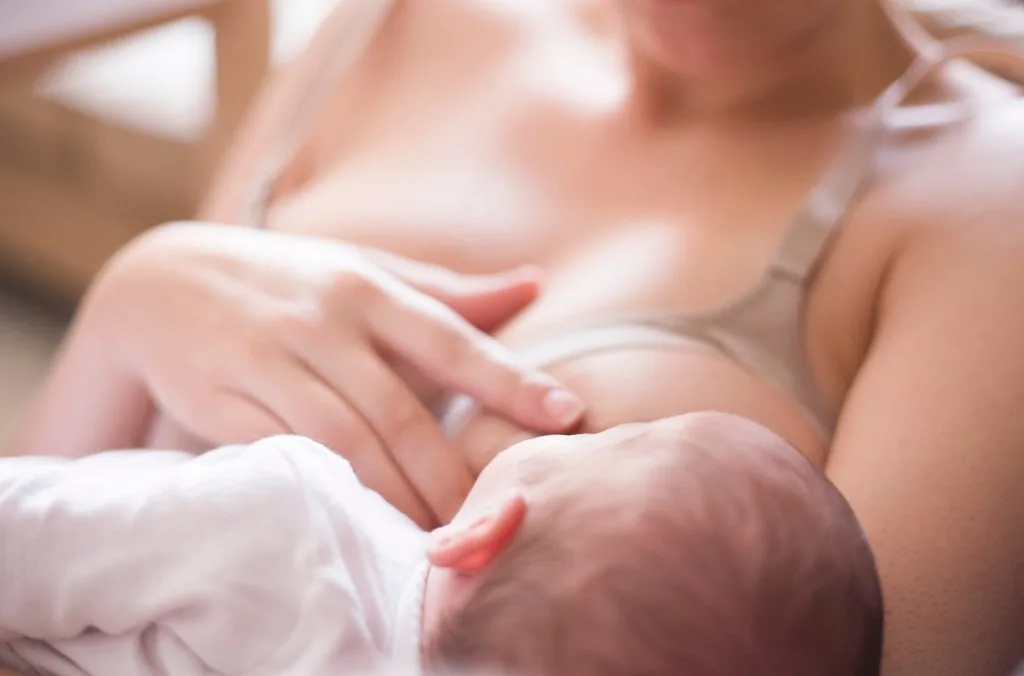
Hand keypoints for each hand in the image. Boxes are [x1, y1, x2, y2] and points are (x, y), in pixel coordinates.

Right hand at [86, 222, 583, 526]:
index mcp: (368, 288)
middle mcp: (322, 321)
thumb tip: (534, 282)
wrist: (159, 282)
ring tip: (439, 535)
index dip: (510, 379)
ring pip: (344, 440)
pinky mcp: (220, 398)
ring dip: (395, 493)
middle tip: (495, 517)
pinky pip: (282, 453)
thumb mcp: (363, 270)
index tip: (567, 414)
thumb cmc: (287, 281)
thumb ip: (446, 290)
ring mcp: (268, 359)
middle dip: (451, 472)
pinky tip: (360, 518)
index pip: (451, 338)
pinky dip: (327, 489)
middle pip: (399, 409)